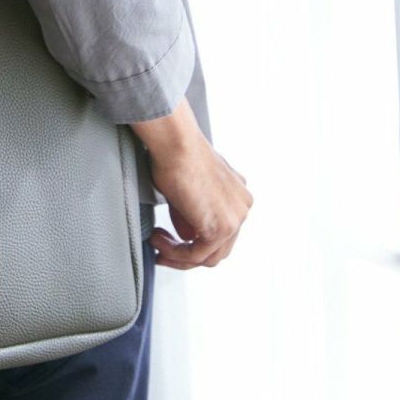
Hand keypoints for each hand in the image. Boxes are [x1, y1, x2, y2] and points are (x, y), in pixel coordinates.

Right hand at [147, 135, 252, 269]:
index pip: (221, 232)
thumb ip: (192, 215)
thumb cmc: (177, 153)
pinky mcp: (221, 229)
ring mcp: (235, 219)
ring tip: (157, 243)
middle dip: (187, 253)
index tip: (171, 239)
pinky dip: (175, 253)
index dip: (194, 240)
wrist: (177, 143)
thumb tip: (187, 237)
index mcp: (238, 194)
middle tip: (163, 249)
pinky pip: (196, 255)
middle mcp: (242, 207)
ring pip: (208, 256)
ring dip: (179, 256)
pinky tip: (158, 241)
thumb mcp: (188, 189)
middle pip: (218, 248)